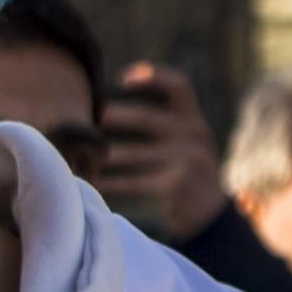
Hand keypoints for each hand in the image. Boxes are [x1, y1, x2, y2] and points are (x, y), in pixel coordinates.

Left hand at [97, 64, 227, 238]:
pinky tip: (94, 183)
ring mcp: (188, 160)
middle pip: (145, 118)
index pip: (180, 86)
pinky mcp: (177, 185)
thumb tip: (108, 109)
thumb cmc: (186, 173)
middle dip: (113, 117)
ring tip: (80, 154)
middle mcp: (194, 135)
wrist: (210, 215)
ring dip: (103, 155)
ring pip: (133, 154)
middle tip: (85, 119)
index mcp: (194, 120)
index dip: (153, 77)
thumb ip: (165, 125)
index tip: (122, 79)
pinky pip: (133, 182)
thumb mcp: (187, 143)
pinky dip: (111, 183)